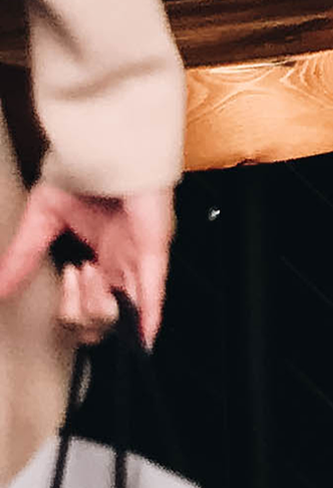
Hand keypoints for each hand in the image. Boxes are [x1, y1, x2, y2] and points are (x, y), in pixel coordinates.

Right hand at [0, 183, 171, 346]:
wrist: (108, 146)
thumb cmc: (86, 174)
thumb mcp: (44, 220)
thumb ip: (24, 256)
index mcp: (98, 258)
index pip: (84, 310)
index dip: (68, 309)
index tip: (65, 274)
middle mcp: (120, 265)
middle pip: (101, 321)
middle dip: (80, 311)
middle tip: (73, 273)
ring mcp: (139, 260)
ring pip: (121, 313)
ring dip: (97, 304)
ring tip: (86, 270)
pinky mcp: (153, 249)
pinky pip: (154, 291)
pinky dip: (147, 317)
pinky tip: (142, 340)